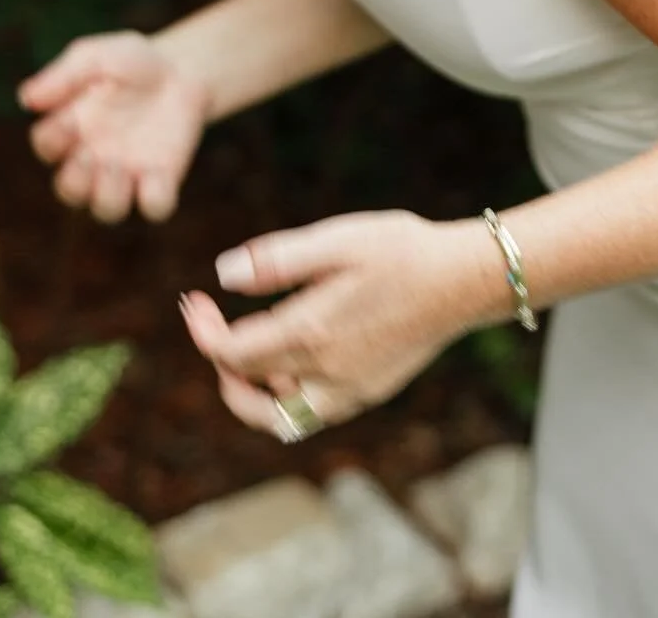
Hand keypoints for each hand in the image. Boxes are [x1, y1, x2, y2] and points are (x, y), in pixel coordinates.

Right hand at [17, 31, 209, 223]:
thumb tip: (25, 99)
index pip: (48, 147)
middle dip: (74, 182)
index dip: (52, 140)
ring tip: (116, 168)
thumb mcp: (97, 56)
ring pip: (108, 210)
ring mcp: (130, 171)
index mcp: (73, 129)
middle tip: (87, 157)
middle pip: (70, 192)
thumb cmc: (132, 61)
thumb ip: (64, 75)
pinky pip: (156, 206)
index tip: (71, 120)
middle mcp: (95, 158)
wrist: (184, 68)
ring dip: (107, 198)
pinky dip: (154, 199)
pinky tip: (156, 173)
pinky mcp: (164, 176)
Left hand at [180, 210, 504, 434]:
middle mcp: (325, 373)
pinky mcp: (368, 392)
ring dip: (249, 394)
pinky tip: (291, 362)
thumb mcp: (337, 239)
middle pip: (248, 391)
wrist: (463, 279)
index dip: (203, 332)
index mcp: (311, 332)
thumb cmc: (401, 250)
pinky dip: (286, 399)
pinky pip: (311, 415)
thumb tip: (223, 276)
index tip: (193, 302)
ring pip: (278, 418)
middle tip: (211, 327)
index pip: (232, 353)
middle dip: (219, 360)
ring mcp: (348, 390)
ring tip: (244, 356)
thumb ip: (277, 261)